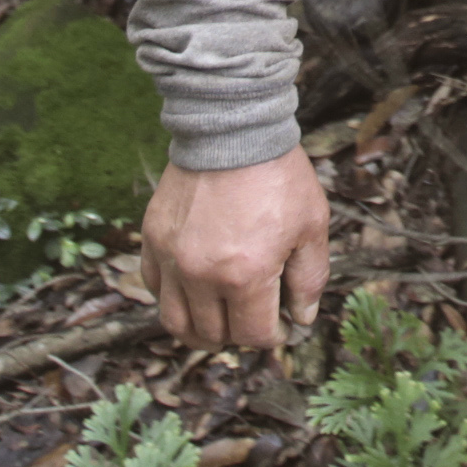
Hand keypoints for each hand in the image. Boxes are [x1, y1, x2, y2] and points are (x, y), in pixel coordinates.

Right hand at [143, 151, 331, 349]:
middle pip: (215, 334)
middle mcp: (202, 274)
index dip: (273, 337)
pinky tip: (192, 294)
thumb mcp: (312, 226)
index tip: (281, 326)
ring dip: (198, 332)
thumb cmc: (278, 176)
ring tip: (217, 326)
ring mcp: (172, 258)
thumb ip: (310, 278)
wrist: (234, 130)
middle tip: (252, 320)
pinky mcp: (154, 239)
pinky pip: (154, 288)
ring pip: (176, 322)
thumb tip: (301, 318)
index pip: (254, 335)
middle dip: (239, 335)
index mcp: (246, 275)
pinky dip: (172, 300)